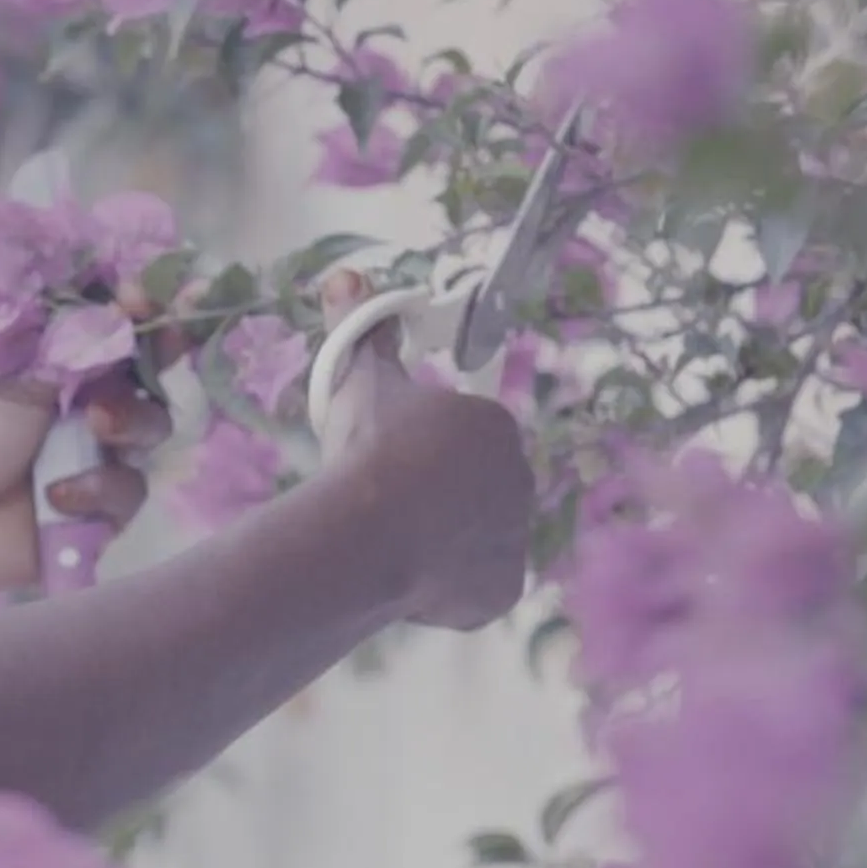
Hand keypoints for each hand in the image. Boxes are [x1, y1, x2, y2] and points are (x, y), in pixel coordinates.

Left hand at [0, 287, 175, 614]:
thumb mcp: (9, 378)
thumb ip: (68, 346)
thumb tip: (121, 305)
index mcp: (63, 364)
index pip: (118, 327)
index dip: (141, 308)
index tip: (143, 297)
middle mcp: (90, 404)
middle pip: (152, 372)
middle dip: (159, 355)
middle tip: (160, 339)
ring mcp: (101, 455)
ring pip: (151, 429)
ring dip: (129, 421)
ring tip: (96, 424)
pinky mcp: (104, 508)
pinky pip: (128, 491)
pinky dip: (95, 488)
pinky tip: (55, 495)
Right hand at [313, 270, 533, 630]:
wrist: (366, 534)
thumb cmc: (367, 450)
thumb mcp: (359, 381)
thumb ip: (360, 330)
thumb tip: (346, 278)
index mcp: (495, 427)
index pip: (465, 439)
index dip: (422, 453)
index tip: (388, 463)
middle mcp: (520, 480)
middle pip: (475, 490)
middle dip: (439, 498)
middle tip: (388, 507)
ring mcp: (515, 539)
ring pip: (476, 539)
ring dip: (446, 543)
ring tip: (394, 545)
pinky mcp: (503, 589)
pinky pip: (475, 587)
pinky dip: (449, 589)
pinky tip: (409, 580)